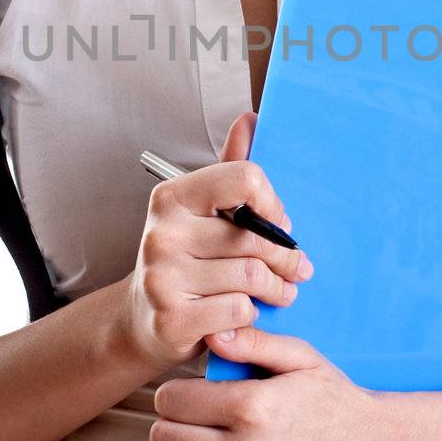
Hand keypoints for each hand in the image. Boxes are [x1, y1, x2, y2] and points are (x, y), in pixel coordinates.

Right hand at [118, 111, 309, 375]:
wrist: (142, 322)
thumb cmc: (185, 262)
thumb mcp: (204, 213)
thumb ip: (229, 171)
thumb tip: (250, 119)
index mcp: (171, 197)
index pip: (244, 179)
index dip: (272, 203)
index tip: (278, 223)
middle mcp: (162, 233)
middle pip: (253, 237)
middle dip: (286, 257)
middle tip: (298, 268)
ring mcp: (162, 278)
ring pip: (250, 276)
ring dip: (276, 289)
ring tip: (282, 292)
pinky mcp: (171, 319)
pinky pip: (238, 310)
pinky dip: (251, 314)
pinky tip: (245, 314)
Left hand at [150, 323, 393, 440]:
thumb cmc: (336, 400)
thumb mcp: (301, 358)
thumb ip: (253, 342)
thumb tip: (211, 333)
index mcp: (253, 406)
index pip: (173, 400)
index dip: (172, 392)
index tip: (186, 392)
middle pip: (166, 437)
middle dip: (169, 422)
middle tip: (186, 418)